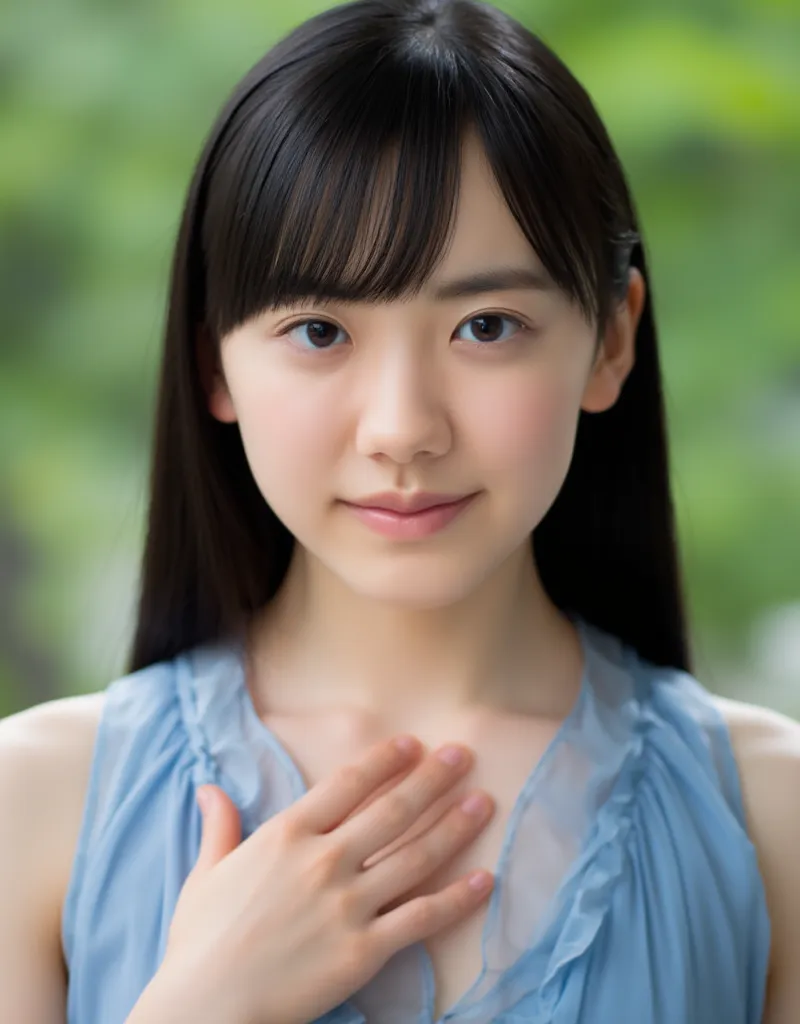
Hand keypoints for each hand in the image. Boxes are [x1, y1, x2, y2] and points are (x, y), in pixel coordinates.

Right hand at [155, 735, 495, 1023]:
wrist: (207, 1007)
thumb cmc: (201, 941)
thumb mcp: (206, 873)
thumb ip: (220, 826)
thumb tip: (208, 789)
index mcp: (287, 835)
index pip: (348, 784)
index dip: (384, 760)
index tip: (412, 744)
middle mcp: (324, 860)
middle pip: (392, 810)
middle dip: (433, 779)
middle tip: (464, 755)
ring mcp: (348, 905)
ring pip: (415, 856)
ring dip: (454, 826)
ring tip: (483, 803)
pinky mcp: (364, 950)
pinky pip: (421, 917)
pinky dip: (457, 898)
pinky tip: (484, 879)